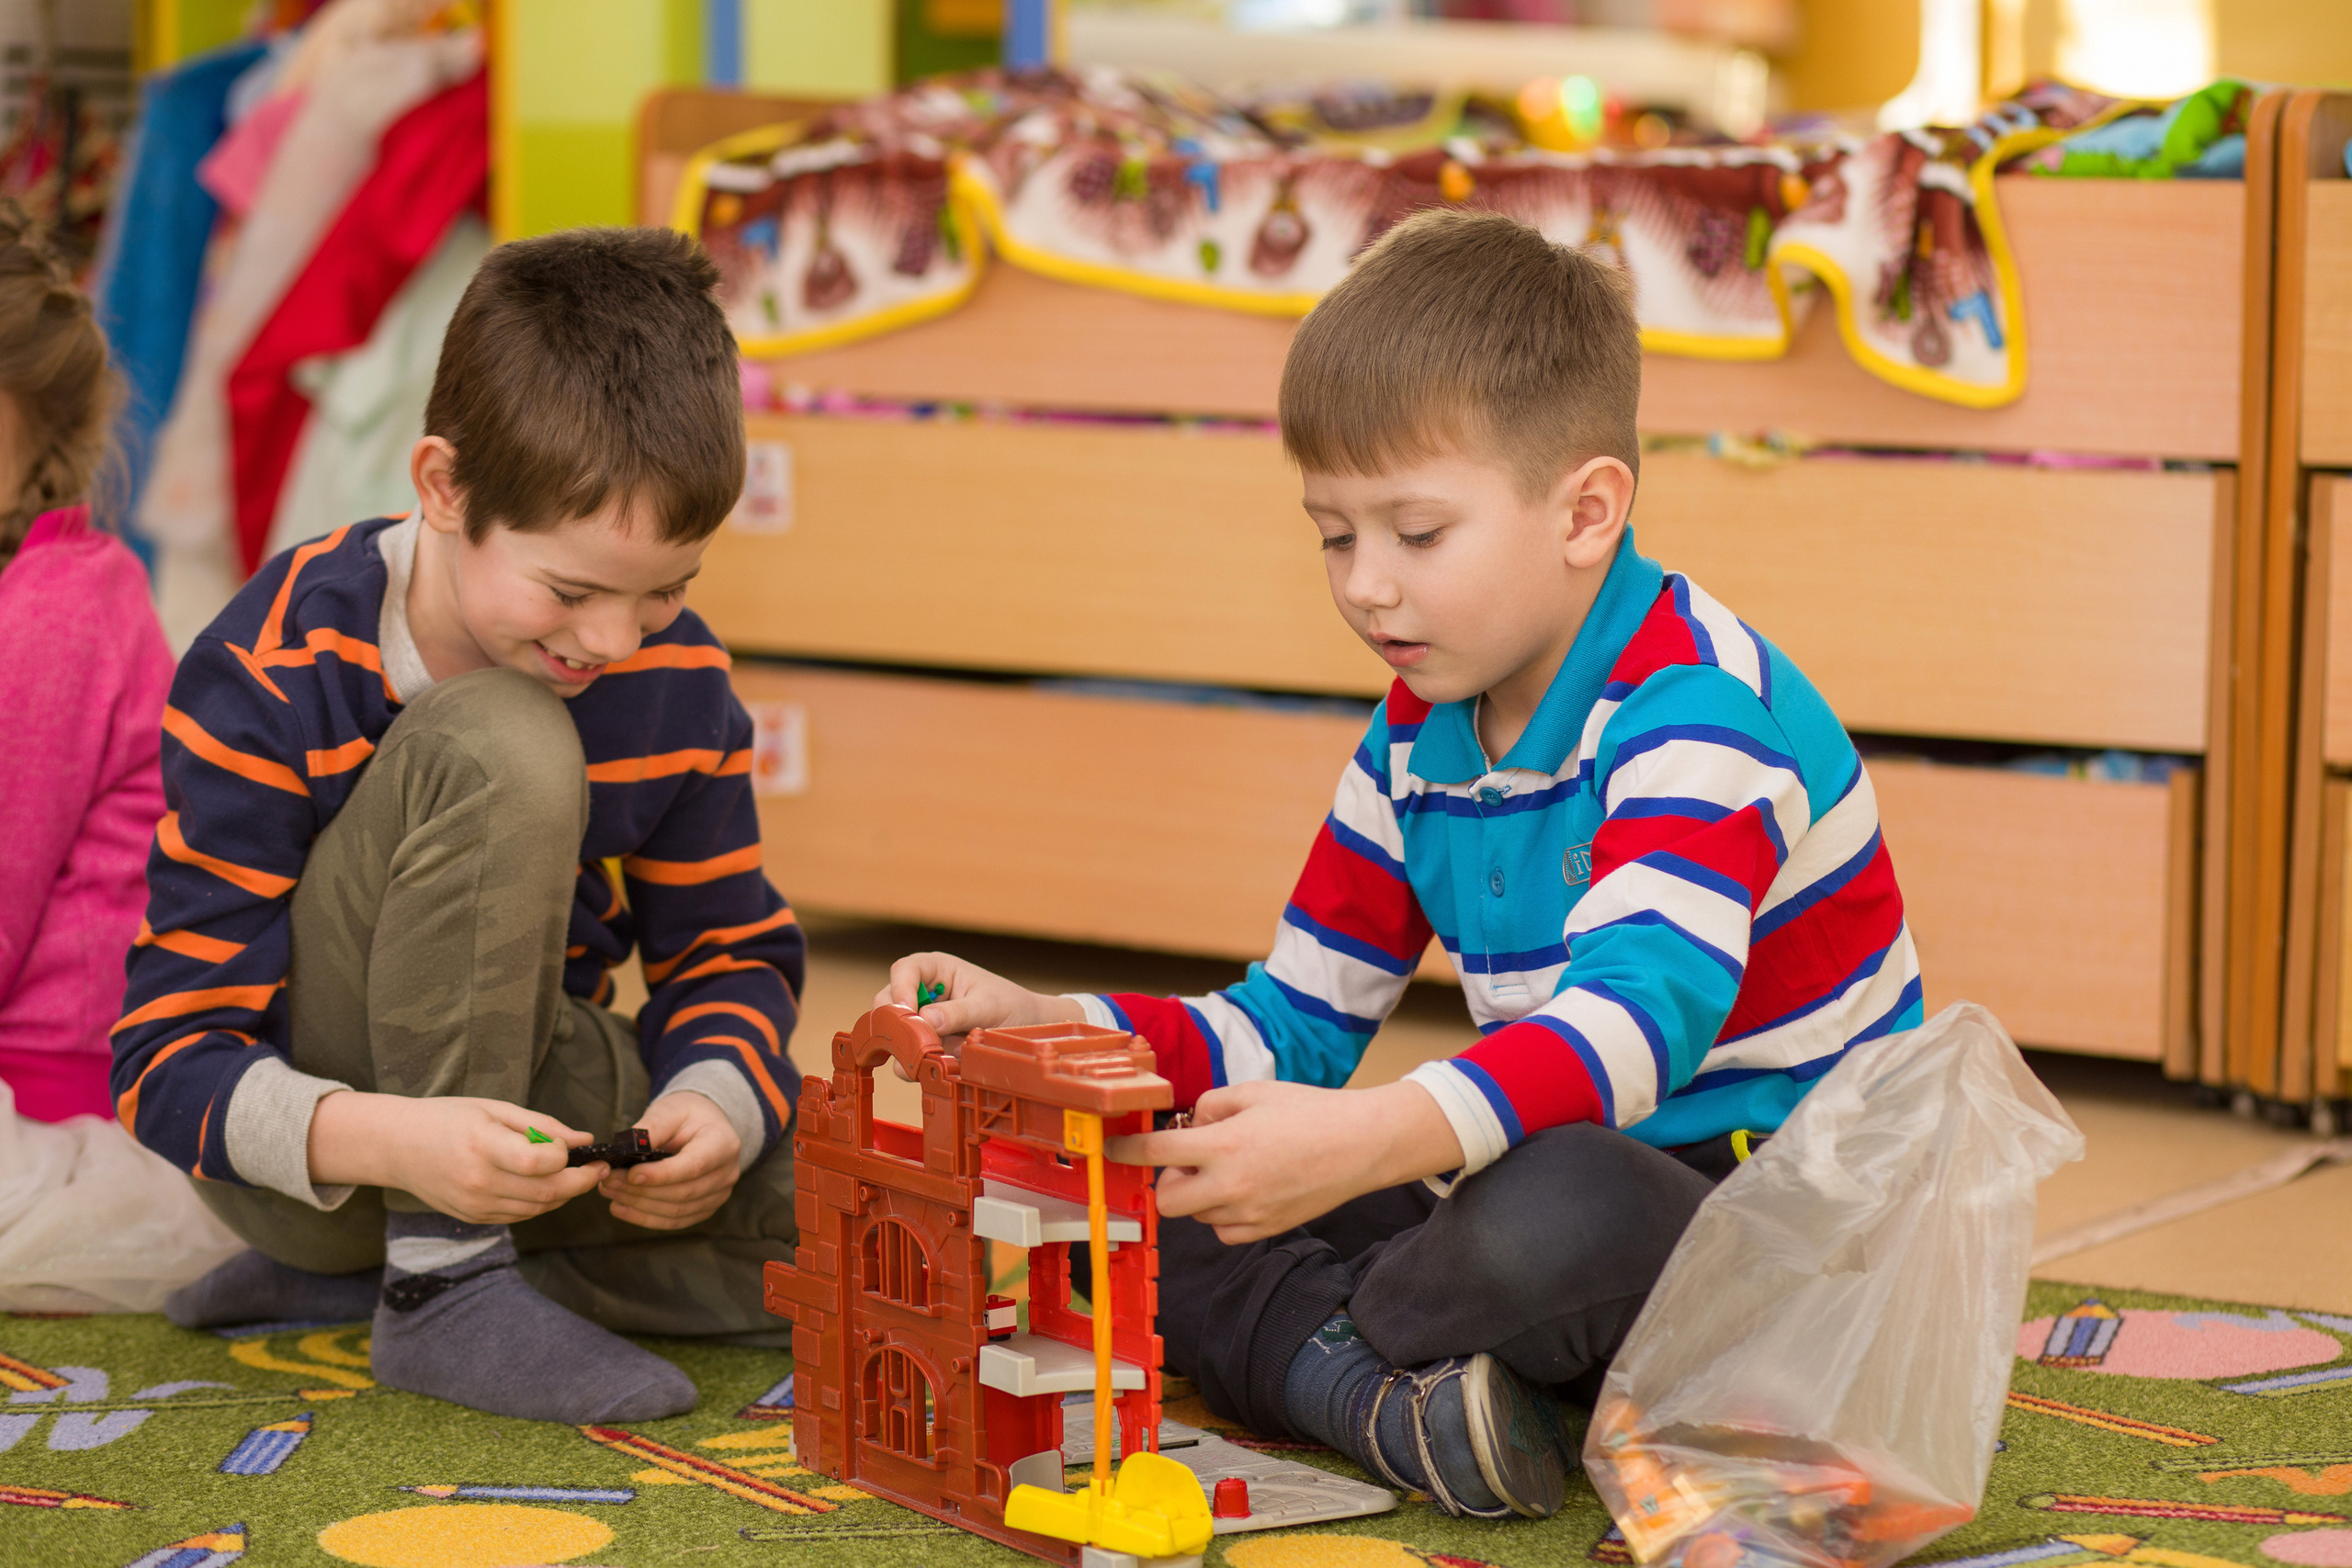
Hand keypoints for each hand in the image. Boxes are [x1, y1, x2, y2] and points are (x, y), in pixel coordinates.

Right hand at [308, 1092, 606, 1225]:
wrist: (397, 1147)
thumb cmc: (446, 1119)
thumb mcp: (494, 1109)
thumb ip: (541, 1125)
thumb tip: (585, 1139)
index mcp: (483, 1146)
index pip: (539, 1162)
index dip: (567, 1156)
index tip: (579, 1147)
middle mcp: (478, 1181)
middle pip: (547, 1192)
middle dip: (581, 1182)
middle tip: (599, 1167)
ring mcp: (475, 1205)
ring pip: (538, 1208)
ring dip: (564, 1194)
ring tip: (575, 1173)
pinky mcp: (473, 1218)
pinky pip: (520, 1215)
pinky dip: (541, 1203)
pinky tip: (545, 1184)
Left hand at [599, 1091, 740, 1229]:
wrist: (706, 1124)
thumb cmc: (687, 1114)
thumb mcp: (670, 1109)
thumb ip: (652, 1128)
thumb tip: (626, 1151)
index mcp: (723, 1144)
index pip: (694, 1165)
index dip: (662, 1175)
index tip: (631, 1174)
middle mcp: (727, 1173)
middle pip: (683, 1192)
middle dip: (642, 1190)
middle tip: (609, 1181)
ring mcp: (719, 1194)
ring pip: (677, 1211)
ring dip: (639, 1205)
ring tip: (610, 1192)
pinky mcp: (706, 1208)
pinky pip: (675, 1221)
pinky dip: (645, 1218)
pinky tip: (621, 1208)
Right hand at [874, 952, 1086, 1054]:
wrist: (1026, 1029)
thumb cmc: (1010, 1006)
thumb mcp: (989, 1006)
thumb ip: (958, 1012)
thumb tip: (926, 1019)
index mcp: (936, 969)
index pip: (904, 970)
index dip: (899, 989)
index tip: (908, 1012)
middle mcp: (921, 992)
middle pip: (887, 1003)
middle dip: (897, 1025)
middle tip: (916, 1043)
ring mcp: (919, 1020)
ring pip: (891, 1034)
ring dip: (908, 1048)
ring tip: (937, 1055)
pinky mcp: (922, 1045)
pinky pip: (906, 1056)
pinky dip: (917, 1064)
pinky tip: (940, 1064)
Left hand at [1103, 1079, 1464, 1243]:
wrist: (1361, 1144)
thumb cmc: (1310, 1111)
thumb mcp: (1253, 1091)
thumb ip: (1210, 1106)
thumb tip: (1188, 1127)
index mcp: (1226, 1145)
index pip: (1156, 1154)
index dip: (1127, 1150)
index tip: (1114, 1148)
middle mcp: (1232, 1186)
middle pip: (1167, 1200)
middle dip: (1167, 1180)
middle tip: (1188, 1161)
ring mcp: (1250, 1213)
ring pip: (1197, 1216)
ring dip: (1199, 1194)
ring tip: (1229, 1167)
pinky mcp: (1266, 1230)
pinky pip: (1224, 1230)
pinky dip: (1223, 1213)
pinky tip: (1245, 1189)